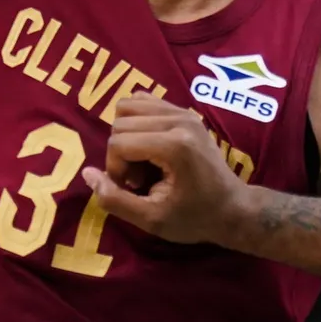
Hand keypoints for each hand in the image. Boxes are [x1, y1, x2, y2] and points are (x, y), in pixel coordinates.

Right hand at [80, 96, 252, 244]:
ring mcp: (184, 112)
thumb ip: (114, 200)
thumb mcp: (152, 220)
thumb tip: (86, 173)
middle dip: (121, 152)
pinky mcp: (185, 111)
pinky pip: (144, 101)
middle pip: (120, 122)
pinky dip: (137, 121)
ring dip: (127, 134)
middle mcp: (179, 120)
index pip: (118, 142)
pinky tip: (149, 146)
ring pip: (128, 105)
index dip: (116, 169)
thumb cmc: (195, 219)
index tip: (133, 189)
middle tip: (140, 178)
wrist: (234, 209)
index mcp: (174, 146)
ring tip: (144, 160)